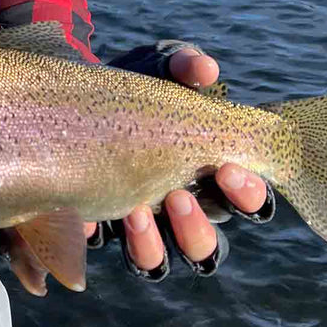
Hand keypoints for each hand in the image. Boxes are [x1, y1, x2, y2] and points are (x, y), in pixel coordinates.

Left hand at [84, 46, 268, 270]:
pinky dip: (98, 235)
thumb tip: (205, 69)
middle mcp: (181, 210)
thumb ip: (184, 65)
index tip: (231, 169)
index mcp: (211, 177)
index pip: (248, 201)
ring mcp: (140, 224)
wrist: (78, 95)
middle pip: (205, 245)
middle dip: (198, 227)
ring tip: (138, 210)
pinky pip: (101, 247)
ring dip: (153, 243)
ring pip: (158, 261)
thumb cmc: (138, 85)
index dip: (248, 195)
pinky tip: (92, 217)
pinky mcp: (98, 224)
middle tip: (180, 196)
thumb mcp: (161, 68)